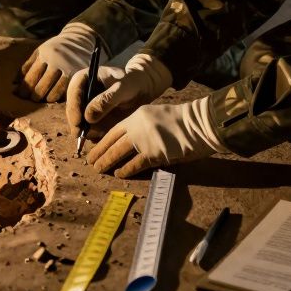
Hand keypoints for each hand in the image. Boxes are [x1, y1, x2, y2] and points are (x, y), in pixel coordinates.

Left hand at [20, 22, 102, 101]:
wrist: (80, 40)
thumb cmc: (55, 48)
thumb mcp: (40, 51)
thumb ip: (27, 66)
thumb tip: (14, 83)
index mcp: (45, 55)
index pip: (31, 78)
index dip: (23, 90)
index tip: (19, 95)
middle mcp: (57, 62)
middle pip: (41, 88)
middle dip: (33, 97)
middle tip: (31, 99)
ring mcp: (69, 70)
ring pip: (54, 94)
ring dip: (45, 99)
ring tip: (42, 99)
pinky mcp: (78, 77)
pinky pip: (66, 93)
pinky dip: (58, 98)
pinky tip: (54, 97)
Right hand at [66, 52, 171, 129]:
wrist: (140, 89)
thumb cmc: (131, 83)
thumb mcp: (122, 89)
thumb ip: (106, 100)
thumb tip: (88, 116)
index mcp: (85, 77)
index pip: (73, 91)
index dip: (73, 107)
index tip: (77, 122)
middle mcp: (81, 91)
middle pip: (71, 107)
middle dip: (74, 122)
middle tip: (79, 135)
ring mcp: (84, 103)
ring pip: (77, 118)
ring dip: (82, 129)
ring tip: (92, 136)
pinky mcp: (90, 115)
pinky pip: (86, 126)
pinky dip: (90, 133)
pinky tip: (98, 137)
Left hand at [88, 97, 227, 177]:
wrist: (199, 124)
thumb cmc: (182, 121)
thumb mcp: (156, 116)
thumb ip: (142, 125)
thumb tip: (130, 140)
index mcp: (138, 116)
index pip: (114, 130)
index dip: (103, 140)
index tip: (95, 148)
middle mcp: (138, 126)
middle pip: (113, 142)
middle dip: (100, 152)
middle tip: (91, 161)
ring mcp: (145, 140)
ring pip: (118, 153)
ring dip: (107, 162)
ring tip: (99, 169)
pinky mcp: (155, 154)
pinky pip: (134, 165)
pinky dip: (125, 171)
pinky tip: (119, 174)